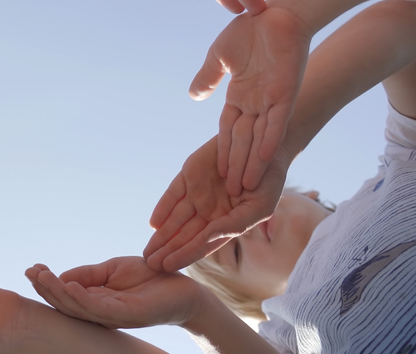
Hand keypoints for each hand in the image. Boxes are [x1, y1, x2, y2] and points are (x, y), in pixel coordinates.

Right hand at [25, 257, 202, 328]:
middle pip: (67, 304)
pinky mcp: (129, 315)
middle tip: (30, 273)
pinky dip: (83, 299)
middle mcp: (101, 313)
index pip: (65, 296)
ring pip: (79, 308)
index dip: (47, 284)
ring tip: (44, 278)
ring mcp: (114, 316)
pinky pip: (101, 309)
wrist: (184, 288)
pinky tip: (70, 286)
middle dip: (46, 289)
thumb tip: (61, 276)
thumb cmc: (150, 278)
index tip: (32, 268)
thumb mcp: (113, 269)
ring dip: (59, 293)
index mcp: (96, 302)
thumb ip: (88, 274)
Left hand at [141, 136, 287, 271]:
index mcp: (225, 223)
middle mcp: (209, 211)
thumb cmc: (268, 182)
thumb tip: (207, 237)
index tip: (167, 267)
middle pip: (183, 236)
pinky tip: (154, 224)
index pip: (201, 245)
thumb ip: (235, 224)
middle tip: (150, 264)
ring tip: (148, 251)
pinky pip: (173, 194)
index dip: (184, 256)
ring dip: (161, 235)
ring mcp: (198, 193)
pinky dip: (163, 208)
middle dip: (167, 250)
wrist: (262, 147)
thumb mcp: (259, 207)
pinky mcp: (189, 174)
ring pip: (174, 219)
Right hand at [190, 6, 311, 194]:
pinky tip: (265, 160)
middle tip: (229, 194)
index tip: (217, 174)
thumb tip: (193, 95)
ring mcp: (271, 100)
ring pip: (259, 139)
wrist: (277, 10)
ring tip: (246, 188)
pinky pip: (276, 123)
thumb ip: (208, 77)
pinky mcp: (285, 93)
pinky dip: (270, 142)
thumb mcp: (220, 56)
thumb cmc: (249, 28)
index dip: (223, 152)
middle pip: (242, 141)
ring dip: (253, 163)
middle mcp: (256, 103)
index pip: (228, 130)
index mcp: (240, 95)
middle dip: (236, 167)